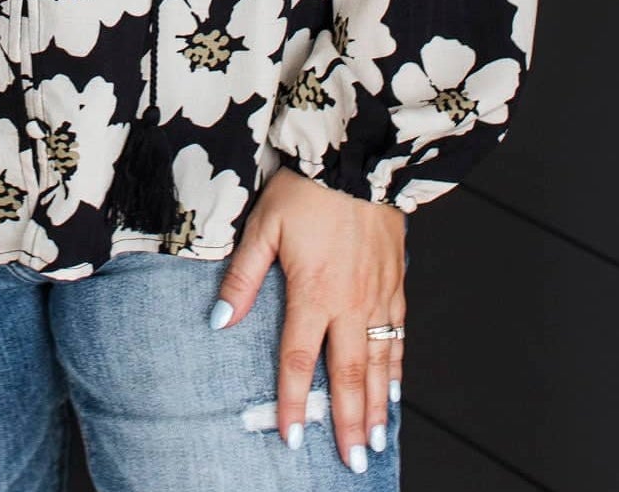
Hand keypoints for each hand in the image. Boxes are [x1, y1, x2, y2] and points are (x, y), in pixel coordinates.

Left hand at [213, 165, 405, 472]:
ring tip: (375, 440)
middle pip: (348, 375)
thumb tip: (220, 321)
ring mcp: (378, 294)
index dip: (294, 401)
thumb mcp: (263, 226)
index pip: (300, 360)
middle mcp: (349, 302)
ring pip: (378, 362)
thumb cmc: (305, 189)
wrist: (357, 157)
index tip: (291, 436)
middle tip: (351, 461)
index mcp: (313, 292)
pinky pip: (398, 335)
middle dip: (349, 422)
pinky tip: (394, 389)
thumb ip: (243, 277)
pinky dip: (396, 367)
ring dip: (377, 405)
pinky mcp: (395, 281)